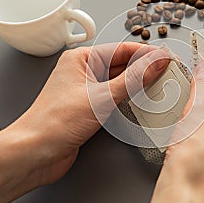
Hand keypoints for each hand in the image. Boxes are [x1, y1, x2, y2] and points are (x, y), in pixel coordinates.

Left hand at [0, 42, 168, 202]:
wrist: (35, 153)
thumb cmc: (54, 122)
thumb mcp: (101, 97)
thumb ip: (132, 80)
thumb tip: (155, 62)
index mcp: (81, 59)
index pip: (122, 50)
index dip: (147, 54)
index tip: (167, 58)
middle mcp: (84, 72)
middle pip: (123, 65)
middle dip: (145, 70)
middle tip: (168, 74)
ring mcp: (88, 91)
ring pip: (121, 83)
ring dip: (140, 86)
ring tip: (161, 87)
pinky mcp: (91, 108)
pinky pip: (116, 98)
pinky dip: (131, 100)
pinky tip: (144, 103)